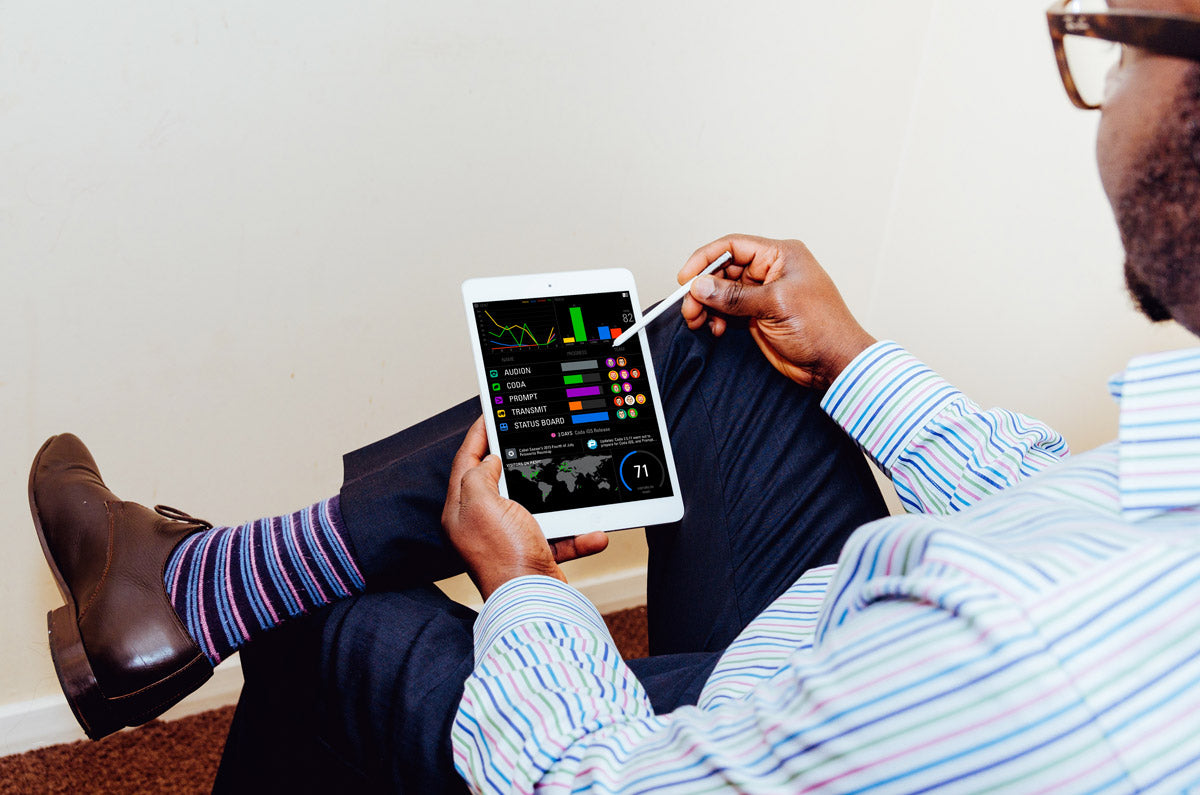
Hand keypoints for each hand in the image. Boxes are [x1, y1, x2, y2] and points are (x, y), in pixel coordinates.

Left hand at [442, 417, 608, 598]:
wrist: (532, 603)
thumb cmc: (503, 556)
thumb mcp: (482, 504)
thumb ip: (479, 475)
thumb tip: (490, 461)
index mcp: (461, 511)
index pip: (465, 462)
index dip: (478, 435)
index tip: (490, 413)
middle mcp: (481, 525)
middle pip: (497, 480)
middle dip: (516, 460)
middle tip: (528, 435)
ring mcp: (508, 539)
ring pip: (534, 506)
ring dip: (558, 500)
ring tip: (571, 482)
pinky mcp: (533, 554)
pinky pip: (559, 536)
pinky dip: (577, 534)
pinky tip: (593, 532)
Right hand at [679, 234, 875, 389]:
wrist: (834, 362)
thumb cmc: (822, 327)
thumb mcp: (775, 305)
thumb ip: (735, 296)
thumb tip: (701, 286)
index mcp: (780, 255)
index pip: (733, 246)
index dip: (706, 259)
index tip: (686, 278)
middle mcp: (770, 271)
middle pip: (723, 270)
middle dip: (703, 288)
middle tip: (690, 307)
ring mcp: (763, 294)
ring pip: (722, 292)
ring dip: (706, 305)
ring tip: (698, 320)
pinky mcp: (758, 315)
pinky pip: (728, 311)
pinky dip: (716, 318)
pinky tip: (716, 329)